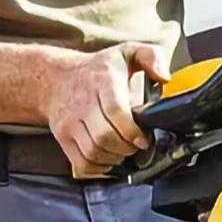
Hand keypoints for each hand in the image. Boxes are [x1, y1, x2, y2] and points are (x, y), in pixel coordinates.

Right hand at [46, 41, 164, 175]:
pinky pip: (81, 163)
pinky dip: (97, 169)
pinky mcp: (63, 137)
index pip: (116, 111)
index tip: (143, 139)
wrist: (56, 78)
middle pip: (104, 136)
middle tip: (135, 145)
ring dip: (113, 159)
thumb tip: (165, 76)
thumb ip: (152, 56)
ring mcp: (70, 122)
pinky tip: (107, 159)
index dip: (132, 131)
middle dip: (126, 148)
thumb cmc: (98, 69)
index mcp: (103, 81)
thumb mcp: (127, 52)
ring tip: (122, 151)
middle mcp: (83, 102)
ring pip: (93, 152)